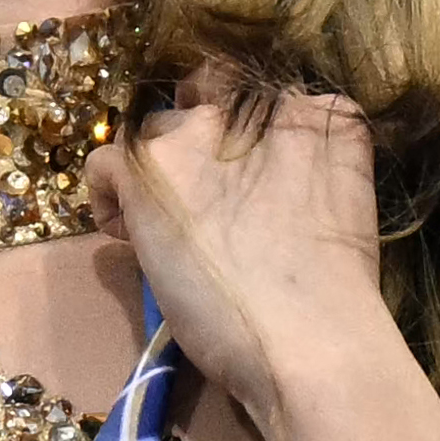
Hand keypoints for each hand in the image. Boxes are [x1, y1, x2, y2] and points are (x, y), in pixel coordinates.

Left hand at [85, 71, 401, 426]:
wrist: (310, 336)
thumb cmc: (335, 300)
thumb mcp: (334, 208)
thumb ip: (297, 177)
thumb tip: (252, 195)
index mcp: (323, 115)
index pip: (265, 104)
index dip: (241, 146)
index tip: (237, 189)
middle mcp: (261, 104)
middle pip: (207, 109)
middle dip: (196, 149)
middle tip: (196, 204)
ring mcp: (201, 129)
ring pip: (156, 133)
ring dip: (156, 174)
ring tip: (163, 230)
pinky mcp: (149, 163)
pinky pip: (104, 161)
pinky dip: (108, 198)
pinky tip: (129, 239)